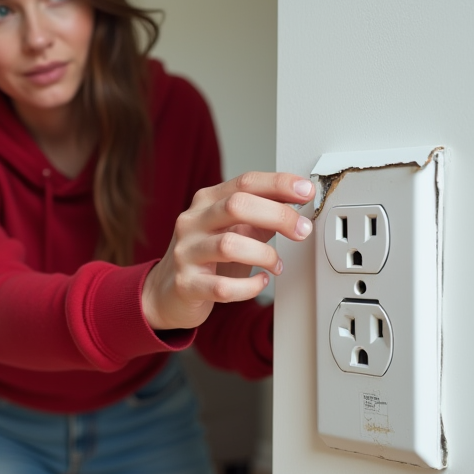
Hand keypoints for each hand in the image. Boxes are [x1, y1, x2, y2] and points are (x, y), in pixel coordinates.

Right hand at [141, 172, 315, 330]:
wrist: (167, 291)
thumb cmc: (207, 257)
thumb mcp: (232, 229)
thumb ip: (260, 216)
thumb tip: (297, 204)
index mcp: (206, 202)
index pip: (245, 182)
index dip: (279, 184)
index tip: (306, 191)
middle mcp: (193, 222)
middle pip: (237, 206)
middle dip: (278, 216)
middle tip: (301, 230)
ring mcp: (186, 253)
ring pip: (229, 245)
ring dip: (264, 255)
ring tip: (276, 264)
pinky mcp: (186, 285)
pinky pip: (223, 287)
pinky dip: (250, 286)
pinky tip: (260, 282)